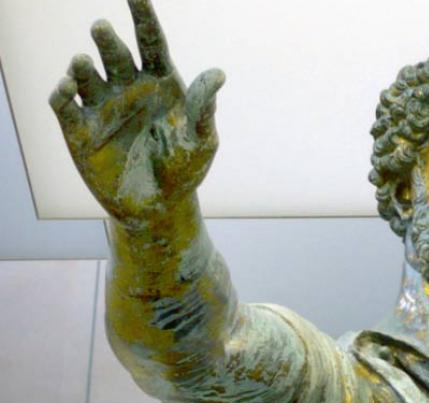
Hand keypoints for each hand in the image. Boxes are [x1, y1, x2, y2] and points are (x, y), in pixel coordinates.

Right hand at [49, 0, 223, 222]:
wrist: (158, 207)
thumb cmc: (185, 170)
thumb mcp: (202, 141)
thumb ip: (204, 108)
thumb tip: (217, 74)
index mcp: (160, 82)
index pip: (150, 39)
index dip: (142, 14)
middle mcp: (128, 87)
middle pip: (114, 51)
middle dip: (107, 39)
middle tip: (102, 29)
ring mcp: (101, 106)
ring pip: (85, 72)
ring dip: (81, 65)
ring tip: (83, 64)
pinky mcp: (79, 129)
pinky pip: (63, 103)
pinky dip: (61, 92)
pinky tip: (67, 88)